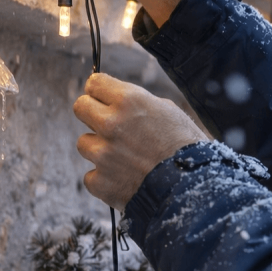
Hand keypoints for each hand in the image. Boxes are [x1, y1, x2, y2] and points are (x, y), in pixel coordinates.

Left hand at [73, 73, 207, 210]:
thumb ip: (137, 103)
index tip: (104, 98)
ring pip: (84, 143)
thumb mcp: (167, 111)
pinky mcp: (100, 182)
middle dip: (91, 113)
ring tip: (125, 158)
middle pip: (79, 107)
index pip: (94, 83)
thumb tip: (117, 102)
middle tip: (107, 125)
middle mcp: (111, 124)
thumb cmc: (186, 146)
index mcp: (129, 101)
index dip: (100, 91)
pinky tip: (125, 178)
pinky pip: (91, 175)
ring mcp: (103, 154)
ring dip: (100, 148)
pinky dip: (104, 178)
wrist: (192, 187)